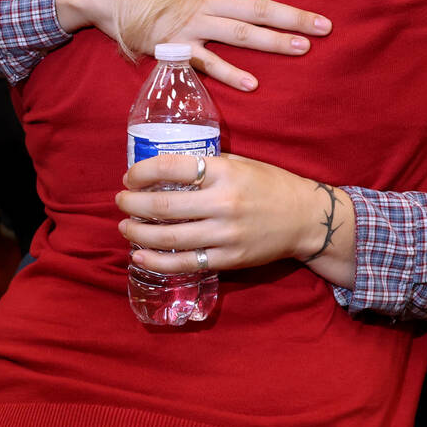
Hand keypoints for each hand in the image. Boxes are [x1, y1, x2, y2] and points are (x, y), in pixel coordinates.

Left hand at [115, 153, 354, 285]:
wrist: (306, 218)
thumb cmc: (271, 185)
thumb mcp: (242, 164)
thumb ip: (208, 165)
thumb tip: (166, 169)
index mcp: (226, 172)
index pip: (173, 167)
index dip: (143, 172)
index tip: (130, 177)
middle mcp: (224, 203)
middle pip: (163, 205)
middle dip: (132, 203)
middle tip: (121, 201)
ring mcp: (226, 234)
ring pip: (169, 237)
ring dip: (138, 233)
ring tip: (125, 227)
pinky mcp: (229, 258)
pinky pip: (185, 263)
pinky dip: (157, 261)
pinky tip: (139, 255)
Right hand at [156, 0, 334, 90]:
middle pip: (261, 7)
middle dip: (295, 17)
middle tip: (326, 26)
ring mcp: (195, 23)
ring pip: (242, 34)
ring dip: (273, 42)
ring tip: (303, 49)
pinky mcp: (177, 46)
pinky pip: (208, 63)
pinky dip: (230, 73)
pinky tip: (253, 84)